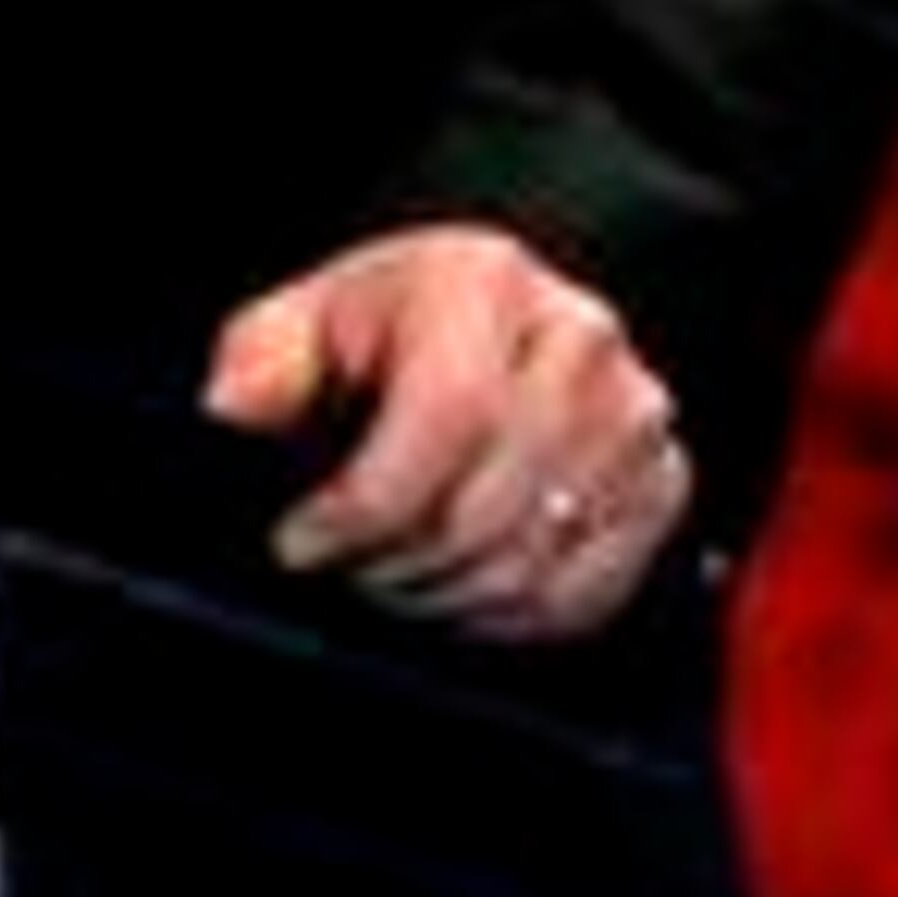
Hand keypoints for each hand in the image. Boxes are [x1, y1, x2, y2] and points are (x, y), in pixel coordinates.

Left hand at [201, 220, 696, 644]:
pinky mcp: (661, 483)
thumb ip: (261, 362)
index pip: (447, 415)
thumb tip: (236, 408)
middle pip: (489, 504)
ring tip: (392, 576)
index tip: (302, 541)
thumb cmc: (382, 329)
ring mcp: (634, 415)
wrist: (479, 326)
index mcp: (484, 280)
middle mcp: (579, 339)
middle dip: (394, 562)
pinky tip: (456, 591)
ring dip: (444, 594)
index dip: (366, 504)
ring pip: (534, 560)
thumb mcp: (300, 322)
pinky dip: (509, 616)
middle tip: (344, 567)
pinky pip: (586, 592)